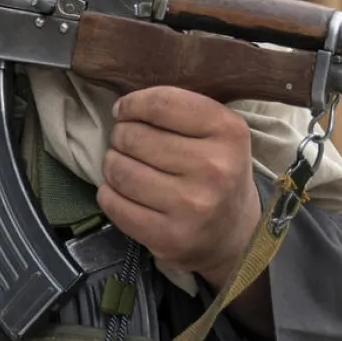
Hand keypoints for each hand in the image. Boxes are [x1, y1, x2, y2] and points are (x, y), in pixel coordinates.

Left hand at [96, 86, 262, 287]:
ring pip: (119, 169)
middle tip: (128, 143)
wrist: (233, 232)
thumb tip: (123, 106)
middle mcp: (214, 169)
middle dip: (121, 136)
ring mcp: (192, 206)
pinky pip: (113, 203)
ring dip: (112, 164)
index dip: (132, 104)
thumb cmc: (216, 169)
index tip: (125, 111)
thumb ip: (179, 108)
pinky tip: (123, 192)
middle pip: (133, 136)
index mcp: (228, 132)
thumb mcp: (217, 129)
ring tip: (124, 166)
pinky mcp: (169, 237)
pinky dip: (109, 193)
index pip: (161, 103)